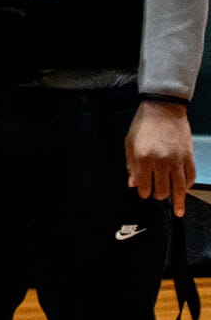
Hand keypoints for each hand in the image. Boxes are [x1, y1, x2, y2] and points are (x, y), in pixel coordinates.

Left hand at [126, 99, 195, 216]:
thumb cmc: (144, 125)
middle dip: (158, 194)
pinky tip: (183, 190)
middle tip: (156, 192)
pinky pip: (190, 178)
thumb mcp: (129, 144)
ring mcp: (178, 160)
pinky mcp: (189, 157)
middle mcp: (162, 162)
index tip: (143, 191)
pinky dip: (187, 186)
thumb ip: (131, 166)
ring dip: (176, 199)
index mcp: (144, 159)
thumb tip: (133, 184)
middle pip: (162, 191)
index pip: (144, 187)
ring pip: (179, 189)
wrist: (163, 109)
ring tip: (177, 210)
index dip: (143, 192)